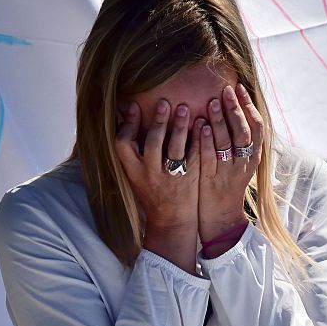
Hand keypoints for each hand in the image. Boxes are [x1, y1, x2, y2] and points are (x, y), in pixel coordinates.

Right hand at [115, 98, 201, 271]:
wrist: (171, 222)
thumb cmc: (152, 194)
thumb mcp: (136, 175)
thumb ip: (134, 151)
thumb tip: (130, 116)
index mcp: (132, 171)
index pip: (122, 144)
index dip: (128, 124)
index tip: (135, 106)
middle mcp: (149, 174)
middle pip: (152, 144)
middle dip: (159, 122)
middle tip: (165, 102)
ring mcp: (170, 178)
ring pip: (175, 150)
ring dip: (181, 127)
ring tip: (185, 109)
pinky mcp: (189, 180)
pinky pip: (195, 157)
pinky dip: (199, 140)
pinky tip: (203, 125)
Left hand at [199, 83, 262, 252]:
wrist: (220, 218)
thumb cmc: (226, 186)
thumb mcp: (239, 163)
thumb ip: (238, 141)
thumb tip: (235, 111)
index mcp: (253, 157)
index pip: (257, 127)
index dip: (248, 107)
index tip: (239, 89)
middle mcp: (243, 163)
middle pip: (243, 132)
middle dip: (235, 109)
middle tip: (225, 90)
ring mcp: (228, 172)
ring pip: (227, 143)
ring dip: (220, 121)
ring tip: (212, 102)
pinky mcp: (211, 180)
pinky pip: (210, 158)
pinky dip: (206, 142)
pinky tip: (201, 127)